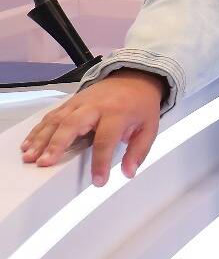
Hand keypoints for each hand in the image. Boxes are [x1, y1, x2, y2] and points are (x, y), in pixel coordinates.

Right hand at [18, 69, 167, 185]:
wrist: (135, 78)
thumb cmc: (140, 105)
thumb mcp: (149, 127)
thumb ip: (139, 151)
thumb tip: (128, 172)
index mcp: (118, 113)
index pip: (106, 139)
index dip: (101, 162)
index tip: (98, 181)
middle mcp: (96, 106)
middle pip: (73, 124)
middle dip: (58, 144)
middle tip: (45, 163)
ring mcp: (80, 102)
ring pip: (57, 119)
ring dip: (41, 138)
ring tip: (30, 157)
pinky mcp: (71, 101)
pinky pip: (52, 115)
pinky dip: (38, 129)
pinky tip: (28, 143)